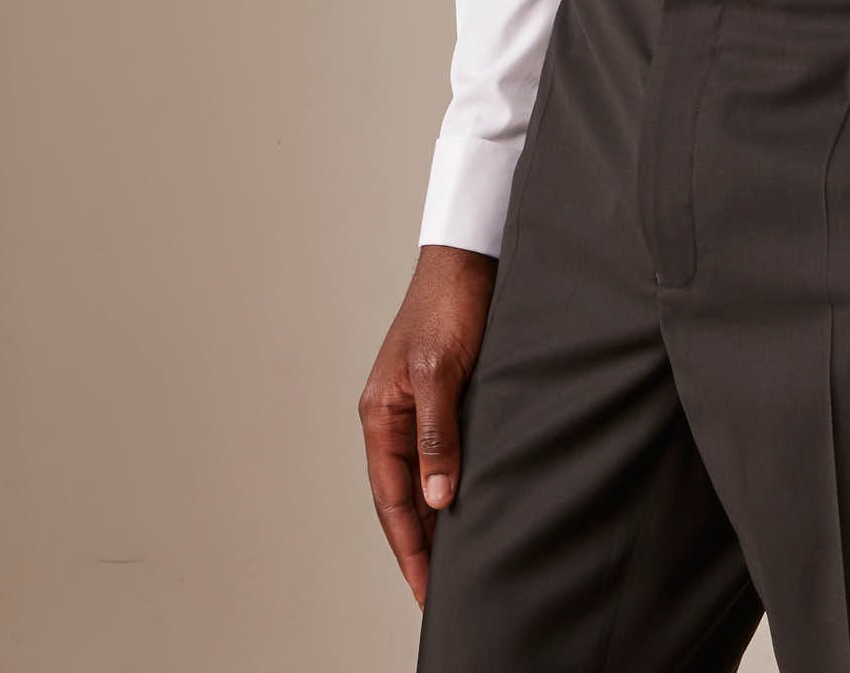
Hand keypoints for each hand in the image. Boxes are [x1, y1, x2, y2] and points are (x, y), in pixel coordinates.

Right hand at [359, 244, 496, 606]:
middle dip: (419, 545)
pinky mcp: (442, 395)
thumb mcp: (442, 371)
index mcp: (380, 415)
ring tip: (457, 562)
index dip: (410, 547)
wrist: (469, 257)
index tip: (426, 590)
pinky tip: (469, 504)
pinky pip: (442, 454)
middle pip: (402, 497)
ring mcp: (415, 407)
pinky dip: (450, 484)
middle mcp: (392, 417)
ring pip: (422, 478)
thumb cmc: (449, 304)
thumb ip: (438, 434)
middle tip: (440, 593)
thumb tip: (438, 498)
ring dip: (436, 518)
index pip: (392, 500)